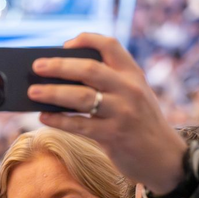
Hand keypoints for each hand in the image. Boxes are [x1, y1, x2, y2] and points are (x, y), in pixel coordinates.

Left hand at [27, 33, 188, 195]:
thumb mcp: (135, 95)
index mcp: (134, 74)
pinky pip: (79, 125)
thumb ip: (110, 84)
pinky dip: (58, 120)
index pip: (110, 45)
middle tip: (37, 66)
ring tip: (33, 92)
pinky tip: (44, 117)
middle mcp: (130, 89)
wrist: (164, 157)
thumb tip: (62, 79)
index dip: (86, 40)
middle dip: (59, 66)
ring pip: (81, 97)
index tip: (65, 44)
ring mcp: (122, 112)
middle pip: (89, 69)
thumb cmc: (140, 123)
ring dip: (52, 93)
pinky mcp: (113, 136)